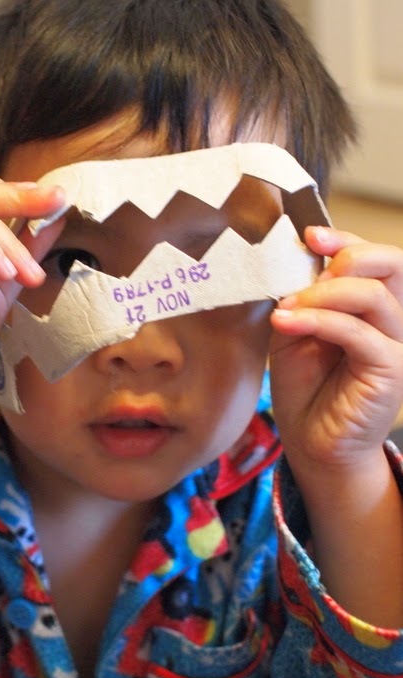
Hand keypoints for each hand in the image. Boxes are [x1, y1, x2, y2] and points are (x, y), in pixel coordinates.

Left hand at [269, 226, 402, 472]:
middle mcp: (392, 320)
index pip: (374, 257)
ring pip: (373, 295)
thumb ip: (301, 298)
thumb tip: (295, 265)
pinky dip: (319, 321)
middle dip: (348, 253)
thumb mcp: (295, 331)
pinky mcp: (390, 370)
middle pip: (392, 263)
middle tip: (310, 266)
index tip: (308, 235)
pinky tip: (286, 323)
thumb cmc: (305, 387)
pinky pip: (359, 333)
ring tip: (286, 308)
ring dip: (322, 293)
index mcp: (372, 305)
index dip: (345, 238)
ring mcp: (396, 344)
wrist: (312, 443)